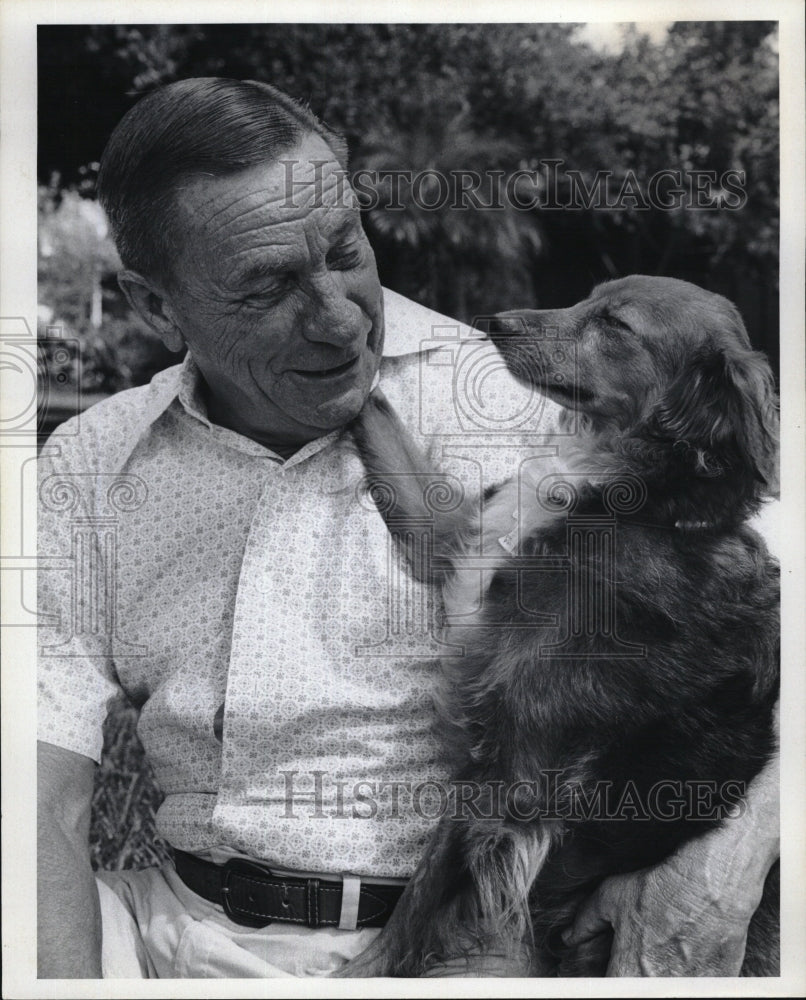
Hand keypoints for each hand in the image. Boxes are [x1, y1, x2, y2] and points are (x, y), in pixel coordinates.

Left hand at [562, 750, 779, 975]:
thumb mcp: (613, 897)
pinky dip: (686, 976)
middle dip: (633, 976)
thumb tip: (570, 936)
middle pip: (635, 987)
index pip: (607, 989)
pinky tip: (685, 956)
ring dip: (659, 976)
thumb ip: (586, 921)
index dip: (607, 977)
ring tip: (663, 954)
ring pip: (663, 988)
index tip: (612, 966)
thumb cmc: (662, 890)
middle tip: (639, 957)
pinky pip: (692, 987)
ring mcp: (686, 990)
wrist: (711, 887)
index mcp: (627, 975)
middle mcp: (656, 989)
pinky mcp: (714, 987)